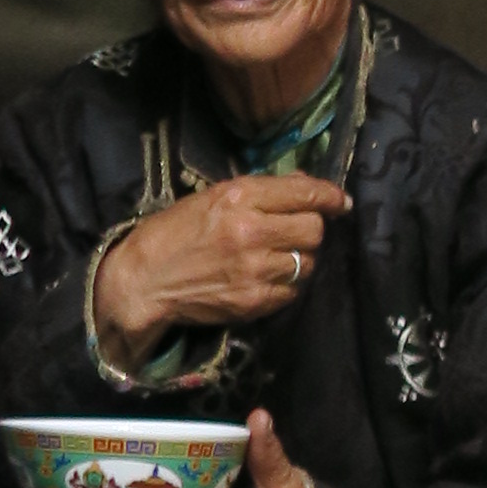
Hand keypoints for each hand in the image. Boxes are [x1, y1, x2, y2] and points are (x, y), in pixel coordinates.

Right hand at [89, 173, 351, 361]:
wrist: (144, 280)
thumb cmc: (175, 232)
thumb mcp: (213, 197)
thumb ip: (261, 192)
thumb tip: (307, 186)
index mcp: (239, 197)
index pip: (305, 194)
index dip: (331, 197)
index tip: (341, 202)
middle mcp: (251, 231)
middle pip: (315, 230)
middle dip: (312, 229)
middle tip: (295, 231)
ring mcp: (255, 269)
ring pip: (308, 262)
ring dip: (299, 259)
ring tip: (276, 256)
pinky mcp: (254, 301)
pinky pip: (293, 291)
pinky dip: (287, 285)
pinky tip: (266, 278)